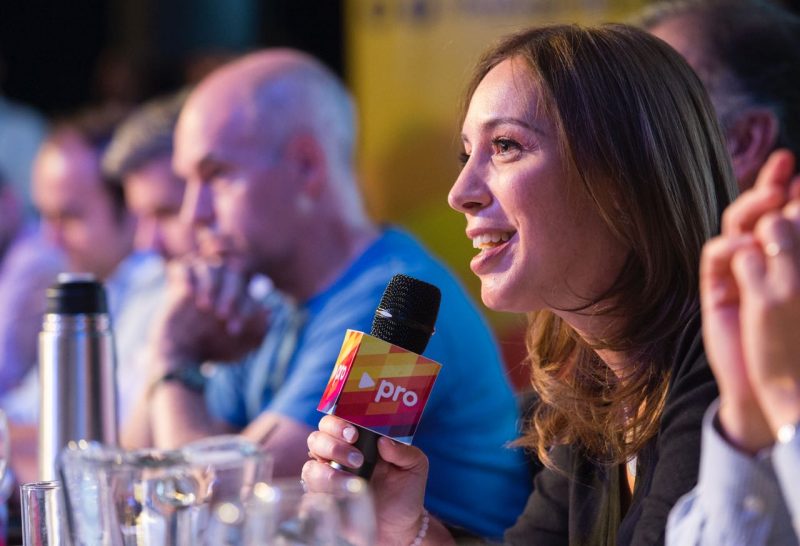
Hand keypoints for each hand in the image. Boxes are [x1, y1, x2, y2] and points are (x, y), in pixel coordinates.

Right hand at [150, 257, 267, 367]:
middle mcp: (224, 283)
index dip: (244, 310)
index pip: (249, 293)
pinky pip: (183, 268)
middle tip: (222, 315)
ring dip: (210, 284)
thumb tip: (267, 311)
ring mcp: (201, 280)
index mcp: (243, 295)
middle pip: (233, 273)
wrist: (185, 354)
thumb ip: (257, 332)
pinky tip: (189, 293)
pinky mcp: (180, 282)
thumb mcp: (240, 346)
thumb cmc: (217, 348)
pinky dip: (187, 277)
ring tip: (205, 307)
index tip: (233, 330)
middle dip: (230, 294)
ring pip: (210, 267)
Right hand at [303, 416, 431, 545]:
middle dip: (334, 443)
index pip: (339, 419)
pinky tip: (345, 491)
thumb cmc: (406, 489)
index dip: (340, 421)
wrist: (401, 524)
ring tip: (355, 479)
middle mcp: (339, 453)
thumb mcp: (415, 465)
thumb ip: (404, 450)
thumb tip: (384, 441)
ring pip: (311, 460)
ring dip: (329, 467)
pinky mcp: (324, 496)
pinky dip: (324, 486)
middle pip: (318, 436)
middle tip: (357, 457)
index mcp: (360, 439)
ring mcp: (329, 473)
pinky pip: (310, 486)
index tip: (355, 433)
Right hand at [700, 150, 797, 451]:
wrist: (774, 389)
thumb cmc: (798, 343)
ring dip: (750, 208)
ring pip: (738, 229)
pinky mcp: (719, 290)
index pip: (791, 215)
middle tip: (784, 164)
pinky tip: (741, 248)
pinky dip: (727, 248)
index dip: (795, 190)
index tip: (799, 170)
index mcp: (792, 259)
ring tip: (767, 199)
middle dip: (773, 186)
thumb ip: (793, 245)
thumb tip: (789, 204)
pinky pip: (716, 258)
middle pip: (765, 214)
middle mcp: (767, 261)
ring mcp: (742, 273)